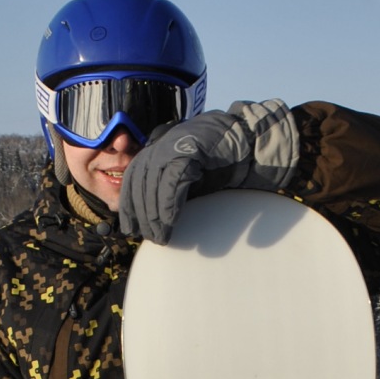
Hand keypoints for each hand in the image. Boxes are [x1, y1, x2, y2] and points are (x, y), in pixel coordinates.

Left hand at [117, 100, 297, 243]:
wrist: (250, 140)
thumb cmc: (221, 162)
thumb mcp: (190, 178)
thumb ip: (171, 192)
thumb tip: (154, 220)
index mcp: (158, 149)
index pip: (133, 178)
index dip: (129, 205)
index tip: (130, 228)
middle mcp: (162, 144)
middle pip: (139, 181)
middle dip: (141, 213)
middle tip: (149, 238)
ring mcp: (175, 143)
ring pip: (153, 181)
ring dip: (154, 212)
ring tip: (160, 236)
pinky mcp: (191, 148)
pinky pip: (173, 178)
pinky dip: (169, 201)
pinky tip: (170, 220)